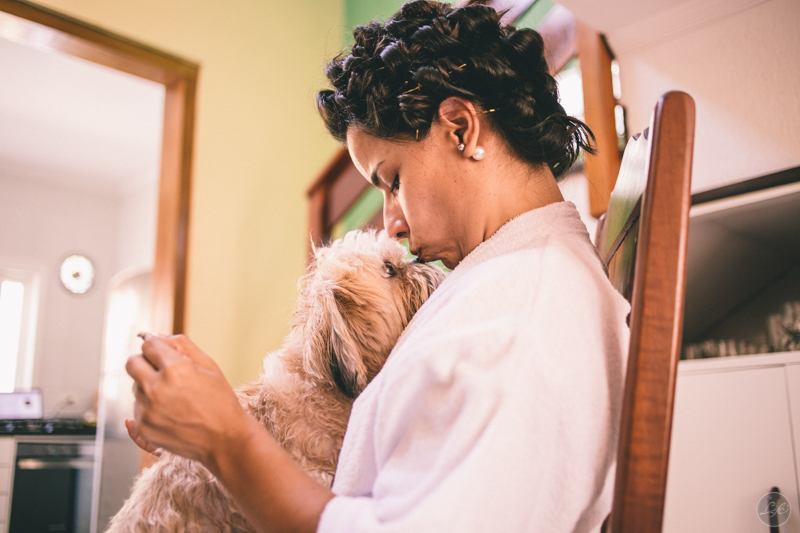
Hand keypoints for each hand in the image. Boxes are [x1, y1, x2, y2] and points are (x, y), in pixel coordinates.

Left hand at [125, 334, 250, 471]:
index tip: (163, 354)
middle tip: (160, 371)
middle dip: (144, 362)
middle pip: (132, 363)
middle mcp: (156, 388)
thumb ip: (182, 345)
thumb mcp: (209, 365)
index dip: (157, 348)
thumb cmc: (220, 400)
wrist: (224, 439)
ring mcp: (148, 410)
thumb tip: (157, 335)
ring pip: (135, 386)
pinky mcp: (144, 427)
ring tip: (173, 397)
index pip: (148, 345)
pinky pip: (137, 408)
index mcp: (175, 369)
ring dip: (148, 386)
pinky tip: (170, 412)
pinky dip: (149, 407)